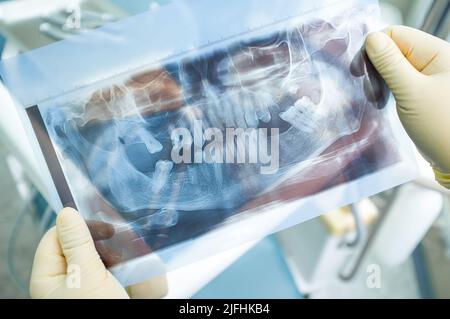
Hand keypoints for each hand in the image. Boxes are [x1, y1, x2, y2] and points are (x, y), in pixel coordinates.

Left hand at [30, 208, 167, 298]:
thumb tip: (66, 212)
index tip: (105, 226)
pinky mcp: (108, 291)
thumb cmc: (99, 312)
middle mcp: (66, 281)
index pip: (56, 237)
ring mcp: (89, 287)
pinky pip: (119, 273)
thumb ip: (77, 243)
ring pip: (105, 258)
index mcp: (49, 277)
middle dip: (107, 245)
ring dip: (123, 259)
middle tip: (124, 245)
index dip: (79, 226)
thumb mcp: (86, 277)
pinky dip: (131, 272)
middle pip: (83, 246)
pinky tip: (140, 280)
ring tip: (136, 270)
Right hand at [365, 26, 449, 187]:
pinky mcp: (422, 92)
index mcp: (437, 53)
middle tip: (371, 90)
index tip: (359, 71)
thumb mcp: (411, 92)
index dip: (374, 48)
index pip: (396, 34)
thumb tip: (372, 39)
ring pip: (394, 66)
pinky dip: (387, 89)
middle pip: (394, 48)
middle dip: (376, 67)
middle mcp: (434, 61)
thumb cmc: (441, 127)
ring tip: (378, 100)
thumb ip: (390, 63)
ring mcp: (428, 77)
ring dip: (380, 80)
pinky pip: (399, 81)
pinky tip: (384, 102)